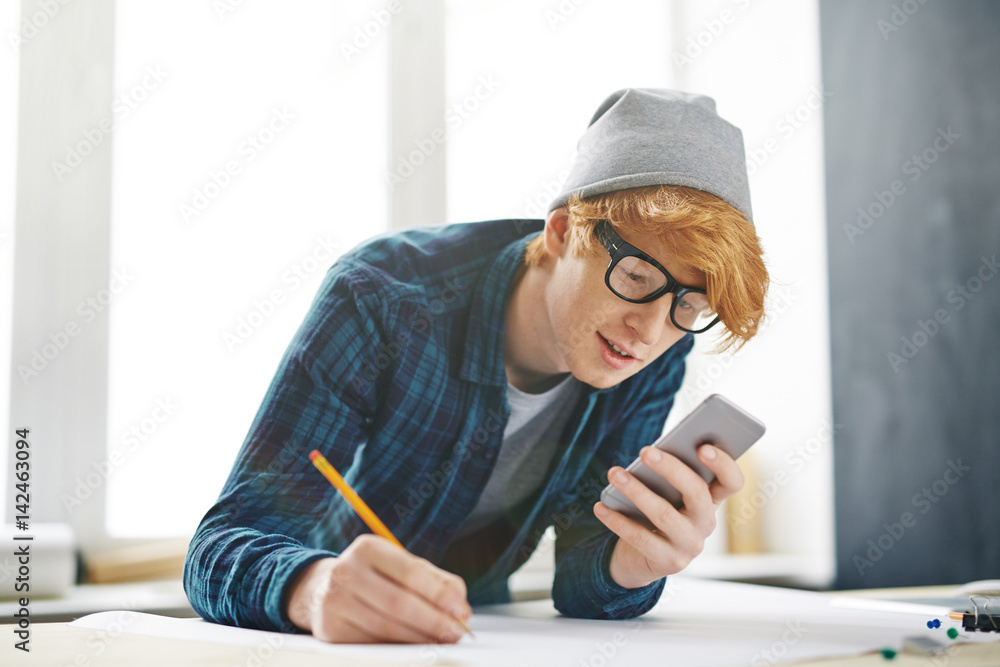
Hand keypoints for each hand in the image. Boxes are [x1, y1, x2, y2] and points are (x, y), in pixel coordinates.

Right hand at [286, 534, 471, 642]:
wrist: (323, 589)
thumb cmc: (374, 577)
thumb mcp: (402, 567)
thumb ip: (436, 581)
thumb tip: (461, 607)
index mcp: (368, 548)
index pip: (411, 572)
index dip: (440, 594)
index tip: (461, 611)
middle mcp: (346, 571)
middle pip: (399, 603)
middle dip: (433, 621)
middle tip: (456, 632)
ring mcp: (334, 601)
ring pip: (386, 627)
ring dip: (419, 638)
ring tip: (440, 640)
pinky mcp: (330, 629)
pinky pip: (372, 643)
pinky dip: (398, 647)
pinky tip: (414, 646)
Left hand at [593, 444, 743, 588]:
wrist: (641, 558)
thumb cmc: (655, 512)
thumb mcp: (666, 494)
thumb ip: (668, 475)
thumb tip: (651, 453)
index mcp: (711, 500)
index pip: (732, 482)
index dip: (723, 464)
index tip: (702, 446)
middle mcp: (706, 523)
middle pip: (697, 493)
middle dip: (671, 469)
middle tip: (645, 451)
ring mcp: (690, 546)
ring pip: (664, 515)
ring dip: (637, 491)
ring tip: (615, 473)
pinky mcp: (668, 562)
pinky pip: (641, 538)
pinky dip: (617, 520)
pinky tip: (600, 507)